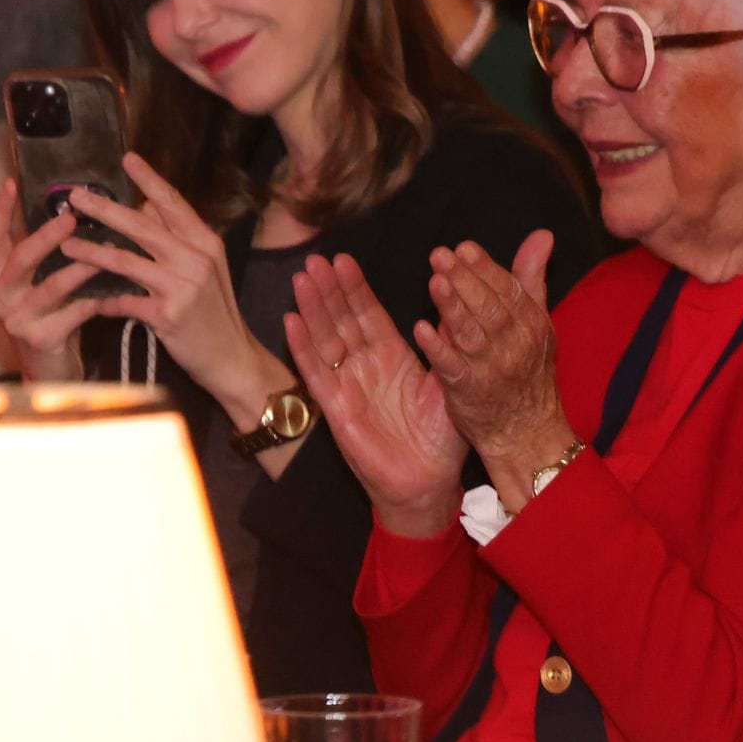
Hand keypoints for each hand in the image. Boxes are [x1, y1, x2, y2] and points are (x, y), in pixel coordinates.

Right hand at [0, 177, 99, 379]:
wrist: (50, 371)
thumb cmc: (54, 317)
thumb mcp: (44, 283)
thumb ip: (50, 255)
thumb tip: (77, 212)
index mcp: (0, 277)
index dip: (0, 210)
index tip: (12, 182)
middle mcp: (1, 295)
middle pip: (19, 258)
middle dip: (45, 236)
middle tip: (71, 218)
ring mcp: (17, 319)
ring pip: (50, 287)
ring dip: (79, 268)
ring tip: (104, 252)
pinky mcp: (40, 339)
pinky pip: (73, 314)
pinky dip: (95, 300)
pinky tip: (115, 291)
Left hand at [58, 153, 269, 416]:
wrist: (232, 356)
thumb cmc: (214, 312)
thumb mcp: (207, 269)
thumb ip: (179, 239)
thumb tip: (146, 209)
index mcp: (206, 243)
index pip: (174, 204)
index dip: (150, 180)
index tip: (127, 159)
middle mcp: (196, 259)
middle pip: (143, 226)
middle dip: (105, 210)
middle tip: (76, 196)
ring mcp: (183, 287)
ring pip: (127, 261)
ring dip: (92, 252)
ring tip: (66, 244)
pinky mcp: (168, 314)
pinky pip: (125, 300)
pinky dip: (102, 298)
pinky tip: (84, 297)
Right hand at [286, 254, 466, 536]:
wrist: (430, 482)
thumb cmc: (440, 437)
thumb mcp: (447, 381)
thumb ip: (445, 345)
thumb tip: (452, 303)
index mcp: (393, 357)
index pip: (369, 315)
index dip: (355, 288)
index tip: (343, 260)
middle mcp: (366, 367)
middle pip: (342, 321)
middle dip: (328, 290)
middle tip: (315, 259)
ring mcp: (348, 386)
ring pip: (325, 340)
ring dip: (312, 309)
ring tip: (302, 278)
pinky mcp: (336, 409)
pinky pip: (316, 374)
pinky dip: (303, 348)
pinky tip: (291, 322)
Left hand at [416, 231, 572, 486]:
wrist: (527, 431)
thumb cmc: (528, 372)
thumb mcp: (537, 322)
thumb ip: (532, 278)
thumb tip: (542, 236)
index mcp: (532, 323)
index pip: (508, 289)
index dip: (485, 267)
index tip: (463, 247)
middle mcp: (516, 344)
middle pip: (488, 307)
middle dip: (464, 279)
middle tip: (440, 256)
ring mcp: (493, 369)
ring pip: (471, 333)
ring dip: (451, 306)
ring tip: (434, 281)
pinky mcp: (471, 391)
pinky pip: (453, 367)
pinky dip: (438, 347)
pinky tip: (421, 329)